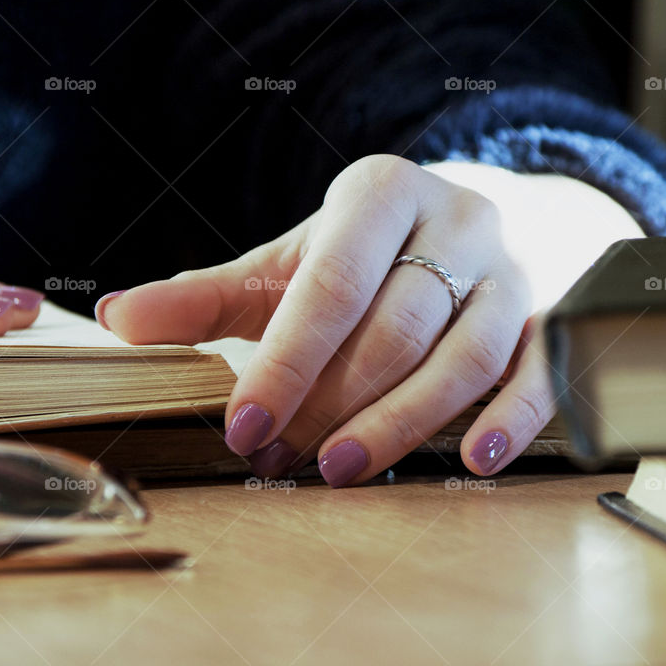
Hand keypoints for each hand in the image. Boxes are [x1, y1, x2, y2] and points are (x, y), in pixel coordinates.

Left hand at [96, 156, 642, 484]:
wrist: (472, 225)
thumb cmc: (364, 253)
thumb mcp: (288, 260)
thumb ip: (208, 294)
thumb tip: (116, 318)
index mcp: (380, 193)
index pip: (330, 284)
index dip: (285, 361)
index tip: (242, 426)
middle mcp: (455, 222)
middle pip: (392, 328)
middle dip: (330, 404)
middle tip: (277, 459)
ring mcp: (511, 270)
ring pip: (462, 356)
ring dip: (399, 424)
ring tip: (339, 472)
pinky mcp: (549, 315)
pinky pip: (540, 369)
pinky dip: (511, 418)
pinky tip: (474, 463)